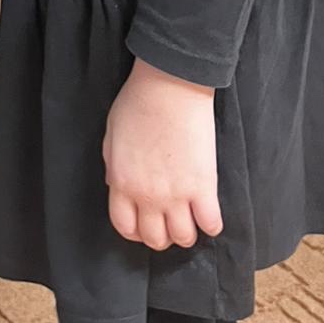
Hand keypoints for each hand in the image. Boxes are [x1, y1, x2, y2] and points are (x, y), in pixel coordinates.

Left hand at [102, 60, 221, 250]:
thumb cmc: (138, 102)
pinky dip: (211, 224)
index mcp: (122, 183)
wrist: (168, 84)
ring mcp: (177, 194)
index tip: (144, 225)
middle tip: (169, 222)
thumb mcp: (111, 136)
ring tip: (190, 219)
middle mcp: (148, 196)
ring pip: (183, 238)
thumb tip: (117, 185)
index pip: (125, 227)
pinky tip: (209, 212)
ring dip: (187, 233)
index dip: (135, 232)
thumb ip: (114, 166)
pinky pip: (211, 223)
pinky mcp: (204, 186)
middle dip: (161, 236)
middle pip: (155, 238)